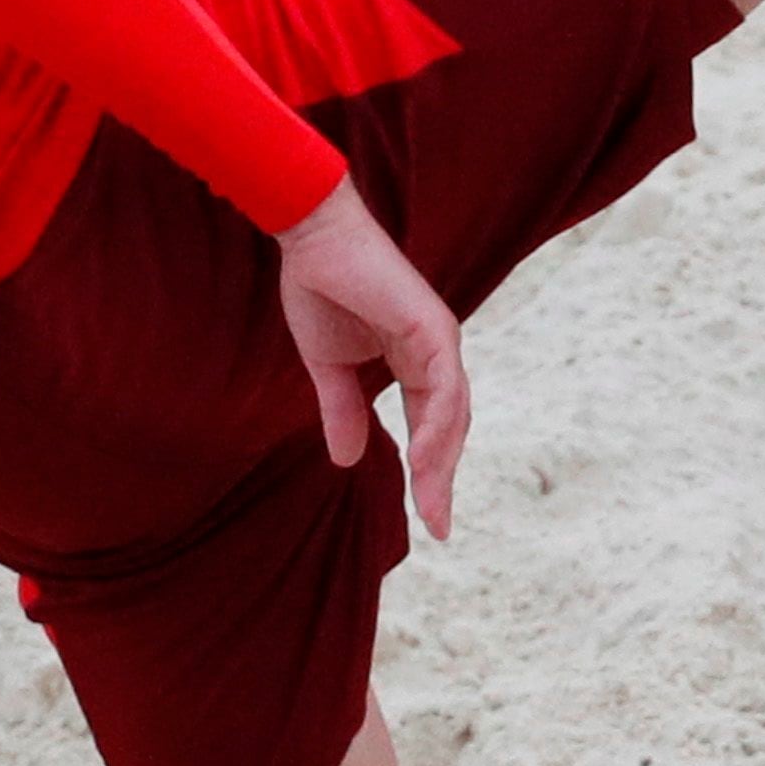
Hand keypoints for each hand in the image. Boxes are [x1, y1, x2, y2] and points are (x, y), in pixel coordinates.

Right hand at [272, 182, 466, 539]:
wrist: (311, 239)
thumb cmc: (320, 289)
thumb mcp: (328, 367)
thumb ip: (342, 411)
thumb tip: (346, 462)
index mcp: (416, 360)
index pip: (431, 425)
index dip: (429, 471)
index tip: (428, 519)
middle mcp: (436, 351)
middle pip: (450, 427)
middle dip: (442, 478)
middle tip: (438, 526)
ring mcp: (439, 337)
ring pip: (453, 412)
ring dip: (442, 461)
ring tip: (432, 504)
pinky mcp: (431, 326)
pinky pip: (443, 385)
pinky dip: (437, 423)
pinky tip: (424, 458)